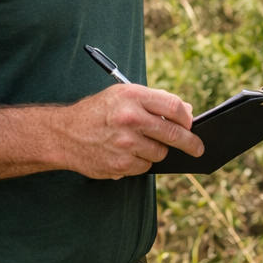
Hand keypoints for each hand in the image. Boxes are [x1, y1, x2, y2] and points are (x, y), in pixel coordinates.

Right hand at [52, 84, 202, 178]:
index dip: (187, 117)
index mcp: (132, 97)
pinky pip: (145, 166)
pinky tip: (126, 154)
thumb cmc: (97, 112)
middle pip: (174, 133)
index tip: (192, 124)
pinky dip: (141, 162)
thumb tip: (187, 112)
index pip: (173, 106)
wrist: (64, 134)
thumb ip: (154, 101)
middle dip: (191, 143)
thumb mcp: (121, 95)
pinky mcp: (121, 164)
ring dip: (157, 151)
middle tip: (198, 148)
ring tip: (139, 143)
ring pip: (161, 153)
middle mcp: (130, 119)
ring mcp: (126, 144)